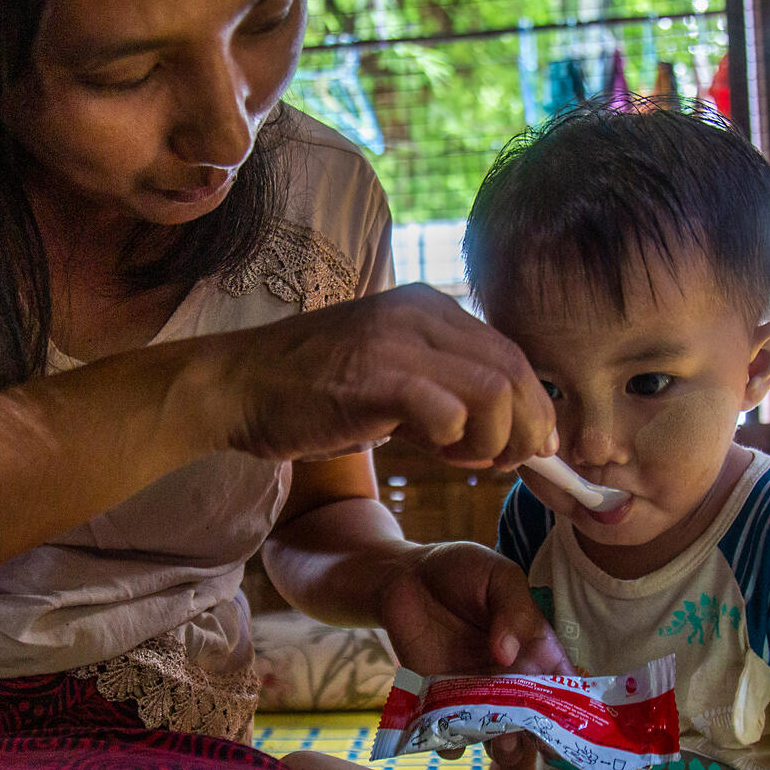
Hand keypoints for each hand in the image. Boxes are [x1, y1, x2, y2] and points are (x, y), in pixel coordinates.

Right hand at [218, 284, 555, 468]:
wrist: (236, 384)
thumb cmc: (309, 392)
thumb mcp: (389, 382)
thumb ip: (443, 398)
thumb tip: (505, 437)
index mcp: (428, 308)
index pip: (511, 353)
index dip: (533, 406)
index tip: (528, 447)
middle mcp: (419, 313)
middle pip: (515, 369)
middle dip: (526, 427)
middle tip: (508, 462)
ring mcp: (396, 341)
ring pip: (495, 389)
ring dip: (494, 438)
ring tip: (465, 459)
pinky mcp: (373, 376)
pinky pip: (448, 410)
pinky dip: (456, 440)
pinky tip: (435, 453)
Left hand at [376, 540, 571, 764]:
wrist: (405, 577)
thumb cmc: (462, 571)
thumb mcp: (499, 577)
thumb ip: (513, 610)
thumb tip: (508, 653)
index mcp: (536, 652)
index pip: (564, 690)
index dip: (571, 712)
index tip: (569, 730)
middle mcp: (511, 682)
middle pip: (534, 725)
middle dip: (533, 739)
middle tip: (522, 736)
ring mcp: (476, 696)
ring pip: (496, 739)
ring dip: (499, 748)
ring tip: (494, 741)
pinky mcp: (438, 704)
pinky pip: (449, 738)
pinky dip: (450, 743)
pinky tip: (446, 730)